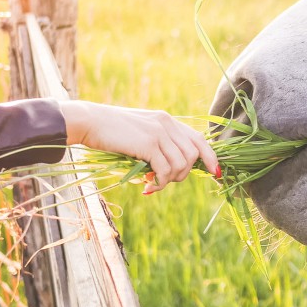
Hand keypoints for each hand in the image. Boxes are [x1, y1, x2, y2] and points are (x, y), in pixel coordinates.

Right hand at [59, 101, 218, 193]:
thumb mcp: (140, 134)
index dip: (210, 156)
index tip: (216, 172)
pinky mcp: (148, 144)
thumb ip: (157, 145)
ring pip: (181, 165)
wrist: (90, 122)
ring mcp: (159, 133)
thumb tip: (169, 169)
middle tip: (162, 181)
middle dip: (182, 175)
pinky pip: (165, 170)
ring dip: (169, 180)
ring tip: (152, 183)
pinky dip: (159, 183)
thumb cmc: (111, 132)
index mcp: (167, 120)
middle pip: (192, 156)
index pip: (198, 138)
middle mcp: (167, 124)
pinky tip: (148, 187)